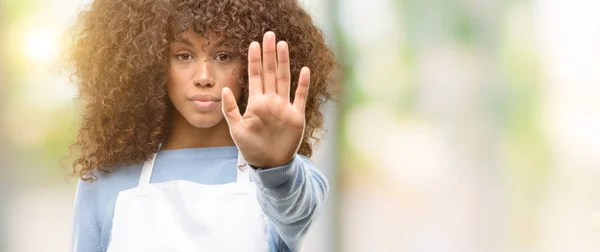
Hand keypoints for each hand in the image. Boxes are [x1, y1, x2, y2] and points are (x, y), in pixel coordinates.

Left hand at [221, 31, 309, 167]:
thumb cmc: (251, 149)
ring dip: (284, 62)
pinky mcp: (296, 116)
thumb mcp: (236, 130)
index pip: (255, 76)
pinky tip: (304, 70)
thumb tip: (223, 88)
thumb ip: (230, 109)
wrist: (270, 165)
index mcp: (256, 102)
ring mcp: (284, 107)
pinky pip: (300, 97)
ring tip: (283, 45)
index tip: (253, 43)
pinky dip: (303, 84)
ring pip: (284, 79)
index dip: (254, 60)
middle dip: (269, 54)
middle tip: (269, 34)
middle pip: (270, 72)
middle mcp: (271, 101)